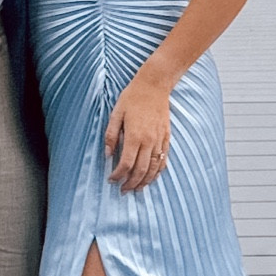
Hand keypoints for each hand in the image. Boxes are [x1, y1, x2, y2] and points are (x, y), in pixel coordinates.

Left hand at [105, 70, 171, 192]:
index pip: (126, 164)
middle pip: (141, 170)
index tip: (111, 180)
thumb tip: (108, 155)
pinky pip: (163, 160)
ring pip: (154, 168)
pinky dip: (158, 172)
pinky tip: (151, 177)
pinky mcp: (166, 137)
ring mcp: (159, 140)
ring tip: (136, 189)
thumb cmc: (132, 98)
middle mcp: (149, 141)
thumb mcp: (116, 114)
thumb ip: (111, 135)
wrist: (154, 85)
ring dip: (145, 181)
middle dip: (131, 183)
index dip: (118, 175)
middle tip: (123, 190)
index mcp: (135, 136)